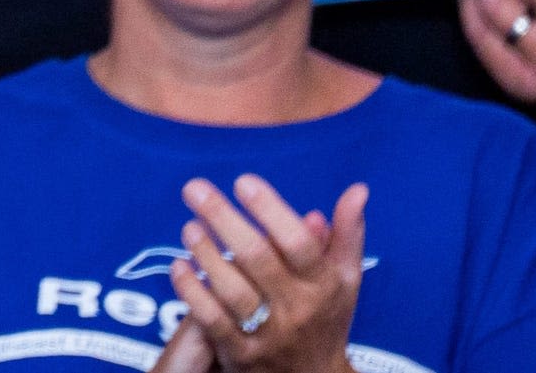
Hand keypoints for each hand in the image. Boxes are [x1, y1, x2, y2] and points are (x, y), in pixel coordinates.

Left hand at [162, 174, 365, 371]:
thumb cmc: (325, 315)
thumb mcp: (345, 278)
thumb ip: (347, 234)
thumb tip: (357, 189)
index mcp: (323, 284)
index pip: (298, 243)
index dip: (270, 210)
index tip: (243, 181)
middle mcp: (297, 308)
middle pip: (257, 258)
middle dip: (223, 218)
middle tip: (194, 188)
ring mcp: (268, 333)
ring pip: (232, 290)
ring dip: (206, 253)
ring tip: (189, 226)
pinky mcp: (240, 354)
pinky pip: (212, 320)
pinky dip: (192, 291)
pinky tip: (179, 265)